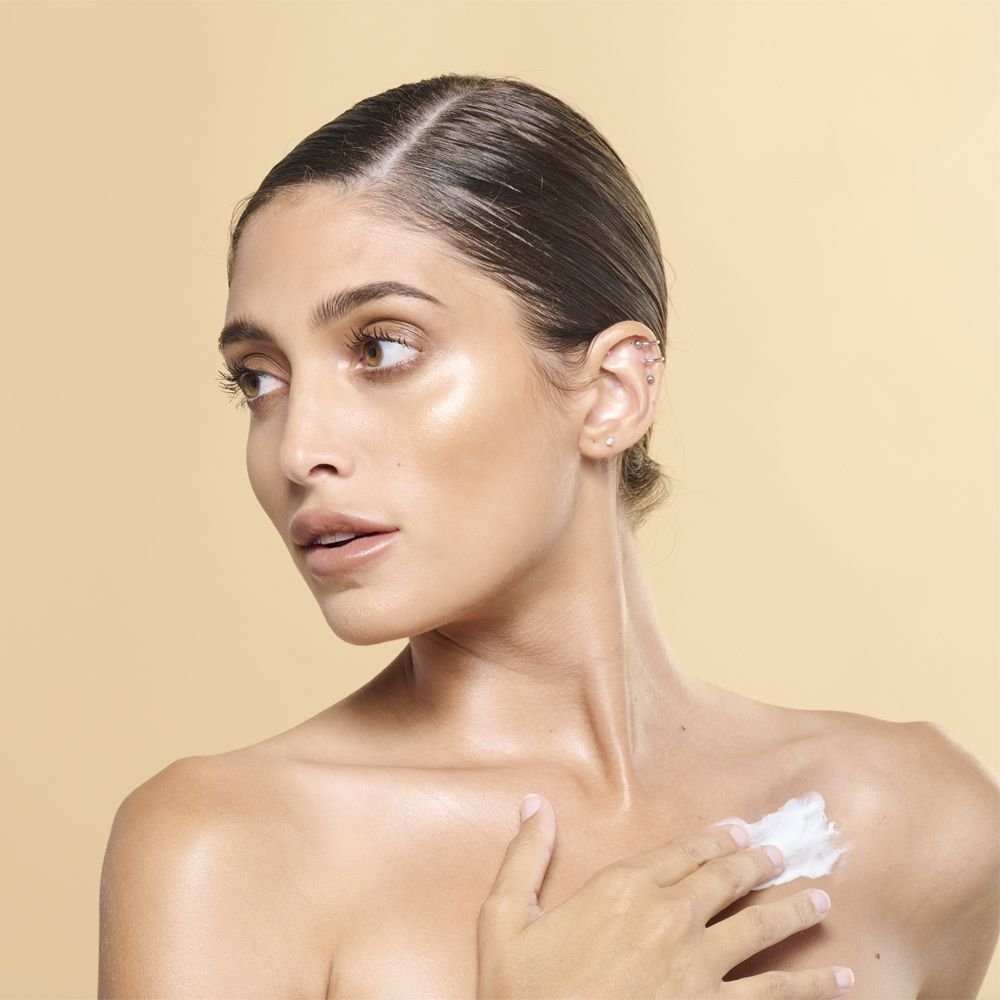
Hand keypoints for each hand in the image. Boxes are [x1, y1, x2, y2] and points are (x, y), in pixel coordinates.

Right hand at [476, 794, 853, 998]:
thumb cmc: (522, 994)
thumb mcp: (504, 918)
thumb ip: (524, 856)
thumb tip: (534, 803)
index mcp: (621, 888)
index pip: (678, 851)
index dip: (712, 839)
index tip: (738, 830)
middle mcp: (666, 917)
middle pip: (724, 880)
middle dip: (758, 864)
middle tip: (784, 854)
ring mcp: (696, 967)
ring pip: (758, 927)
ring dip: (792, 910)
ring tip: (821, 899)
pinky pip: (773, 995)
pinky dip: (812, 986)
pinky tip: (842, 980)